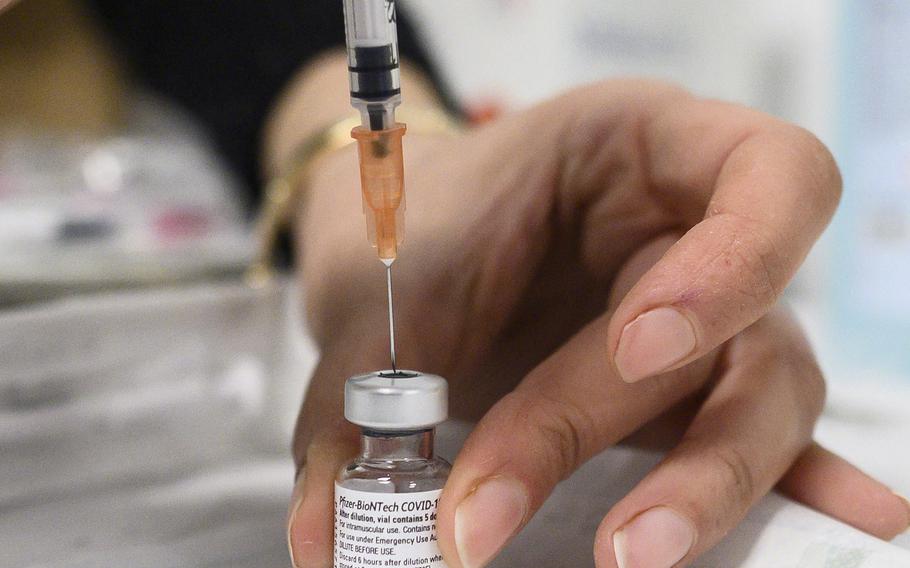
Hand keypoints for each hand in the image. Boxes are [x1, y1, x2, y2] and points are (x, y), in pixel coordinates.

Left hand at [287, 80, 909, 567]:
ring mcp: (703, 316)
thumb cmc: (413, 228)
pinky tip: (832, 525)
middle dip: (655, 424)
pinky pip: (755, 437)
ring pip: (762, 398)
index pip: (767, 175)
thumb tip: (327, 538)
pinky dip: (779, 486)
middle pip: (748, 324)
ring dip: (701, 484)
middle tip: (570, 512)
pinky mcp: (689, 386)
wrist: (404, 243)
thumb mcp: (384, 282)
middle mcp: (691, 230)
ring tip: (625, 554)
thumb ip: (356, 398)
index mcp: (641, 147)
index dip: (733, 263)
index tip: (640, 347)